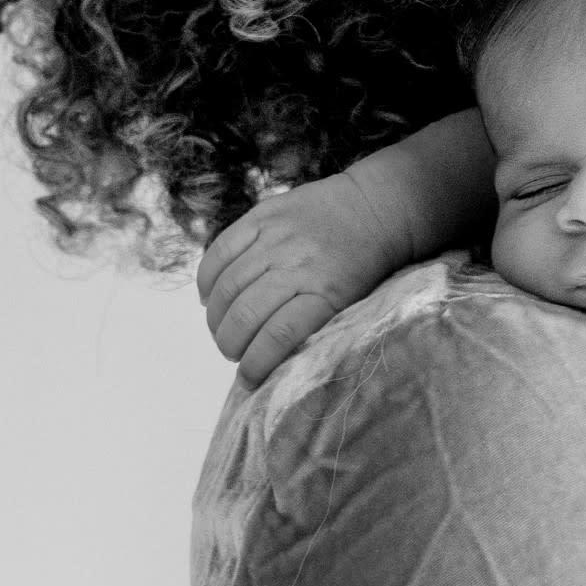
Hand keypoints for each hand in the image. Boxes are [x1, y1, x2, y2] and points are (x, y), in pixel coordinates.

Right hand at [196, 168, 414, 387]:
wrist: (377, 207)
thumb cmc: (367, 265)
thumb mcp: (352, 302)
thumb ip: (314, 324)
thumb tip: (270, 357)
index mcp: (326, 293)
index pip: (278, 336)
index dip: (255, 363)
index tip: (248, 379)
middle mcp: (298, 265)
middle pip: (246, 313)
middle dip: (230, 343)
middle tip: (232, 353)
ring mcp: (277, 237)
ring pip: (228, 285)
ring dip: (216, 317)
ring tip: (221, 330)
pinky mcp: (262, 215)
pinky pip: (221, 249)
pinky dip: (207, 279)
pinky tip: (208, 297)